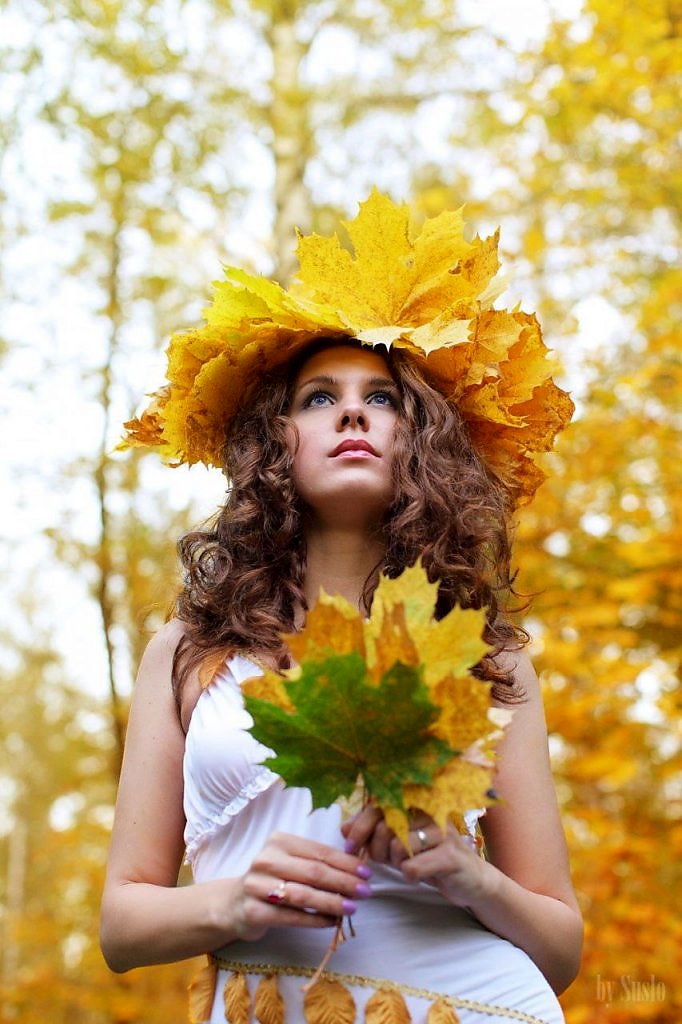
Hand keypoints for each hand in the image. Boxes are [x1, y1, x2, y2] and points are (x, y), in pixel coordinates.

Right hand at [231, 832, 372, 940]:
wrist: (232, 904)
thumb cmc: (270, 880)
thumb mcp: (289, 861)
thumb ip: (315, 862)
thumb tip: (356, 871)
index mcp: (279, 841)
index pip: (319, 852)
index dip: (346, 863)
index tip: (367, 873)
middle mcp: (266, 859)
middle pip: (314, 872)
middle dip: (344, 883)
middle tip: (366, 892)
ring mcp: (257, 885)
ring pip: (304, 895)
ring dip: (332, 903)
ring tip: (352, 909)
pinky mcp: (254, 911)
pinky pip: (292, 917)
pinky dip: (315, 920)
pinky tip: (331, 922)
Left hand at [341, 807, 490, 908]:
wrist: (472, 879)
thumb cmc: (432, 857)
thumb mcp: (400, 842)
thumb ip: (374, 832)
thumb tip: (344, 828)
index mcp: (417, 804)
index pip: (378, 807)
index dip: (360, 827)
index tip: (351, 846)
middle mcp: (430, 812)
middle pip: (385, 828)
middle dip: (378, 850)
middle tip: (385, 860)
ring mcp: (442, 833)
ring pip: (398, 847)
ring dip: (396, 863)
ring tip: (406, 865)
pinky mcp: (450, 856)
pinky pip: (411, 868)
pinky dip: (410, 876)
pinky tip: (420, 874)